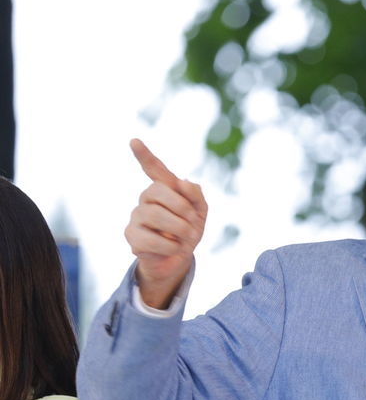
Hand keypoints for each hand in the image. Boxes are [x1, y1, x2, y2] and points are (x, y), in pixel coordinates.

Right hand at [125, 139, 207, 308]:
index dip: (145, 155)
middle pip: (157, 191)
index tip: (134, 141)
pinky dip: (170, 246)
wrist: (180, 258)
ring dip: (179, 228)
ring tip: (186, 238)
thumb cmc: (189, 230)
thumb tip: (182, 181)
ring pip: (153, 214)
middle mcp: (146, 199)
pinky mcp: (132, 236)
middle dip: (182, 208)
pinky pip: (150, 239)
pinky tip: (173, 248)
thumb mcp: (200, 211)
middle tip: (194, 223)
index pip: (154, 169)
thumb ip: (195, 194)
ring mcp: (136, 217)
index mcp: (164, 189)